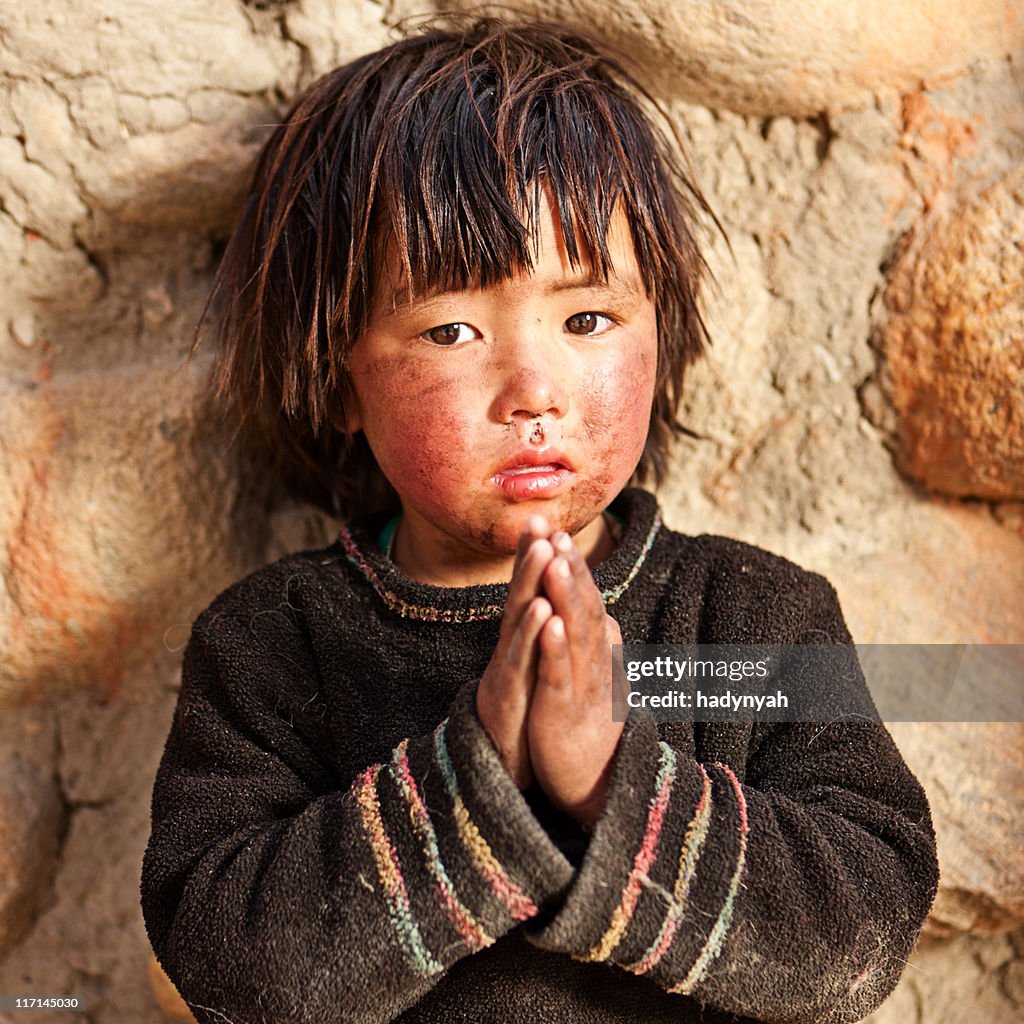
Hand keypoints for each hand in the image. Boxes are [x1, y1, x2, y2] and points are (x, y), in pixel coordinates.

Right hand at [476, 516, 555, 788]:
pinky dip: (531, 634)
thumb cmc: (521, 711)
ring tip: (544, 550)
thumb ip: (538, 636)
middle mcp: (511, 647)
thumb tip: (551, 604)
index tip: (543, 518)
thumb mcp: (531, 668)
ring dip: (530, 582)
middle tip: (538, 520)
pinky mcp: (508, 694)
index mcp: (522, 641)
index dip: (534, 555)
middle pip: (519, 593)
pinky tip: (542, 610)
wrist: (503, 763)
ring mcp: (507, 668)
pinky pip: (520, 660)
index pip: (528, 590)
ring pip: (518, 619)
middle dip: (529, 556)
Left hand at [527, 531, 624, 828]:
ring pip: (576, 632)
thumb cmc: (592, 729)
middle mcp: (594, 661)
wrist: (602, 787)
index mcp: (596, 652)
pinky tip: (549, 623)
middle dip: (569, 567)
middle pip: (583, 606)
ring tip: (557, 559)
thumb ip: (597, 647)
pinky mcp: (566, 711)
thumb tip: (605, 615)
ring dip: (567, 595)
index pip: (585, 600)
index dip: (573, 566)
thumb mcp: (595, 682)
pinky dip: (557, 647)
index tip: (558, 529)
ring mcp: (582, 685)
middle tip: (557, 529)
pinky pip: (561, 675)